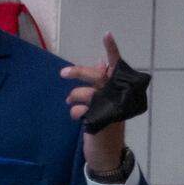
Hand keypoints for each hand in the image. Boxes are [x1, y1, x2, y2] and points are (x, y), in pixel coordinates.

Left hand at [61, 33, 127, 172]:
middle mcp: (118, 95)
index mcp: (120, 87)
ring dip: (73, 97)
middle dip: (79, 73)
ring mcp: (111, 107)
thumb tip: (100, 62)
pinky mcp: (100, 120)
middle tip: (63, 73)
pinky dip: (75, 112)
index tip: (107, 34)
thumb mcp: (105, 100)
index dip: (112, 50)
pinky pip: (80, 109)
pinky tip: (77, 118)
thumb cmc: (105, 121)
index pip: (117, 65)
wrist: (106, 150)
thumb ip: (102, 82)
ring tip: (69, 102)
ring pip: (86, 93)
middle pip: (98, 76)